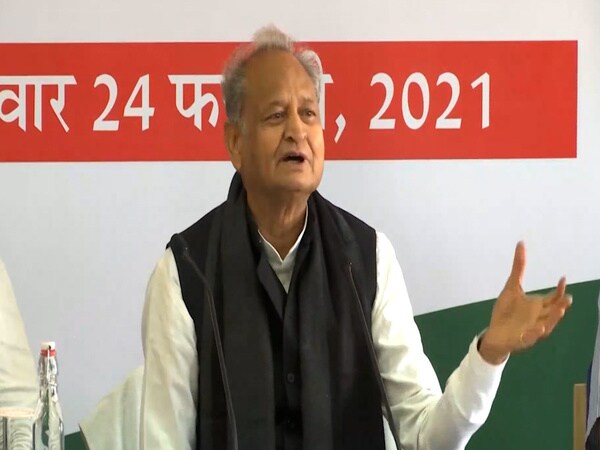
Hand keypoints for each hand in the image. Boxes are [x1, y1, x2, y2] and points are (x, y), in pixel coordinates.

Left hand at [478, 241, 572, 364]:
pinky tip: (539, 327)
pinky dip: (536, 333)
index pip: (553, 298)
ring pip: (547, 325)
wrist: (494, 333)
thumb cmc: (506, 310)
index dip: (559, 290)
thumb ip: (518, 267)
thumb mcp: (512, 287)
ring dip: (553, 319)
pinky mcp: (522, 339)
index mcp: (538, 306)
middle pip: (553, 312)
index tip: (562, 278)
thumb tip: (521, 243)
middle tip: (568, 299)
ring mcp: (532, 330)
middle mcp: (539, 317)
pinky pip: (531, 337)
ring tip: (560, 311)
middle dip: (561, 306)